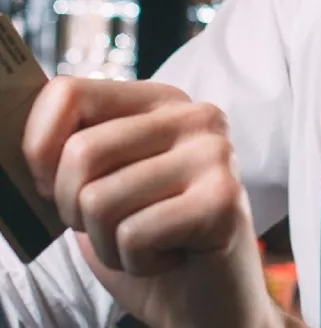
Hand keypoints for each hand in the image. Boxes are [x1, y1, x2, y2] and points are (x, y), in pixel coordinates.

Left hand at [23, 77, 278, 327]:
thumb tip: (19, 146)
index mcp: (159, 100)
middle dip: (74, 209)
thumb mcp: (100, 184)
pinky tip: (168, 257)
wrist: (208, 303)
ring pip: (100, 200)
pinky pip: (133, 234)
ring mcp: (214, 153)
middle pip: (81, 151)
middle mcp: (193, 115)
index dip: (39, 147)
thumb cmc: (148, 241)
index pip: (69, 93)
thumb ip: (71, 151)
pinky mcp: (223, 200)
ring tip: (144, 245)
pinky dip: (135, 262)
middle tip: (110, 227)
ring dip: (108, 243)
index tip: (53, 187)